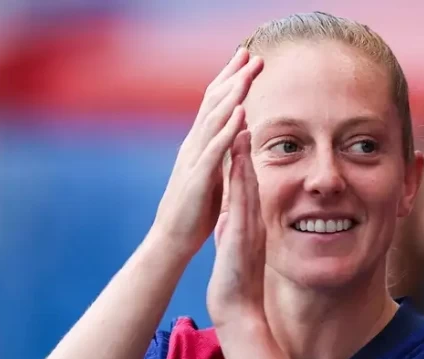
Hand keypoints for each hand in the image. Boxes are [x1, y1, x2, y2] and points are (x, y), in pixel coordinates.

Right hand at [150, 49, 262, 257]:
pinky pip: (214, 149)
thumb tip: (237, 133)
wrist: (172, 239)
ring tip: (249, 73)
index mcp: (200, 145)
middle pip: (214, 103)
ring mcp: (194, 160)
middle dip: (233, 77)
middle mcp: (194, 145)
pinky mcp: (199, 178)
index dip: (230, 80)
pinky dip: (227, 128)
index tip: (246, 59)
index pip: (215, 105)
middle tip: (251, 53)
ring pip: (214, 119)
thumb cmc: (193, 211)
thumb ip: (223, 153)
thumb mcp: (212, 175)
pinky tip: (240, 112)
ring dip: (233, 94)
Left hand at [207, 130, 266, 328]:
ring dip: (246, 155)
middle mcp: (254, 220)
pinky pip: (243, 202)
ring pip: (249, 184)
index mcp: (250, 222)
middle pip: (251, 177)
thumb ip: (231, 228)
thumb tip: (227, 214)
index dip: (243, 156)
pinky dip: (241, 180)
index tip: (239, 130)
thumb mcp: (233, 247)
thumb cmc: (235, 282)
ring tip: (243, 125)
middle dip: (248, 146)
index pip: (246, 184)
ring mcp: (251, 226)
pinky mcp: (243, 235)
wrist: (238, 309)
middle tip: (246, 115)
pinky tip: (237, 162)